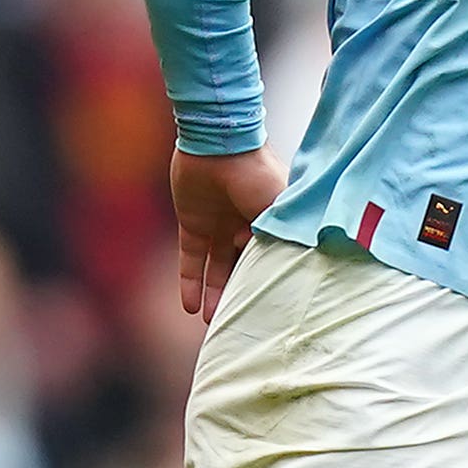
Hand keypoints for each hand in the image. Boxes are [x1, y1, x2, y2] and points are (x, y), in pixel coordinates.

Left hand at [170, 146, 284, 316]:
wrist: (218, 144)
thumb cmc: (256, 173)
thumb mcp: (277, 208)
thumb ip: (276, 238)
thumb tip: (266, 268)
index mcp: (271, 219)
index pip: (270, 256)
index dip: (271, 279)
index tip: (274, 304)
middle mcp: (245, 224)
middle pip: (243, 265)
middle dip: (241, 292)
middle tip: (242, 322)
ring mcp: (218, 225)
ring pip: (216, 268)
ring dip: (215, 294)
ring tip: (213, 323)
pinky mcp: (191, 224)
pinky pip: (190, 260)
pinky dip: (190, 283)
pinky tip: (190, 308)